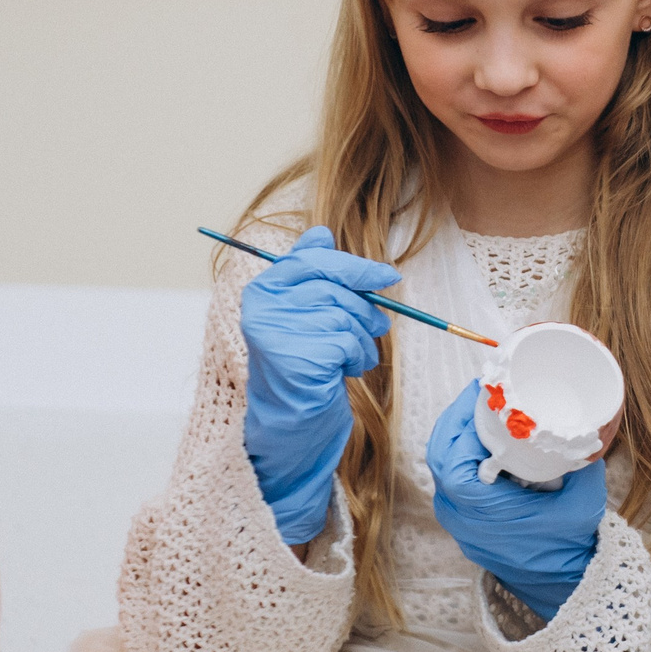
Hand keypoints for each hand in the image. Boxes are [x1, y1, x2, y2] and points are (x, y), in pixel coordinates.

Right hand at [241, 225, 398, 542]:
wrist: (292, 419)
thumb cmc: (306, 362)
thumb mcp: (307, 314)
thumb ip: (312, 274)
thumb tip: (320, 232)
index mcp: (264, 289)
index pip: (312, 261)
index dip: (354, 267)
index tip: (388, 277)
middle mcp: (262, 308)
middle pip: (334, 288)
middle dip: (366, 308)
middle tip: (379, 325)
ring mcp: (276, 333)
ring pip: (344, 316)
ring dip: (360, 340)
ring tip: (352, 356)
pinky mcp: (296, 359)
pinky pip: (346, 343)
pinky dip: (355, 358)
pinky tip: (343, 372)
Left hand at [427, 380, 607, 616]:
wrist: (568, 587)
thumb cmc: (574, 545)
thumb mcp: (583, 497)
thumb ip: (579, 456)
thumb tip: (582, 418)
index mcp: (480, 509)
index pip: (451, 455)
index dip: (461, 420)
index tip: (481, 393)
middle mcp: (460, 518)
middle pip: (440, 456)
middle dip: (457, 420)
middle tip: (479, 394)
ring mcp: (459, 525)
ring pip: (443, 469)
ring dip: (458, 438)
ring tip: (482, 412)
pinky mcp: (465, 527)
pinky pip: (453, 483)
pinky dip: (463, 458)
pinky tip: (485, 442)